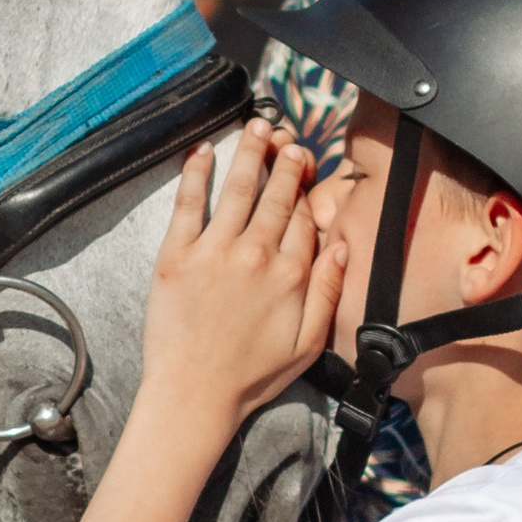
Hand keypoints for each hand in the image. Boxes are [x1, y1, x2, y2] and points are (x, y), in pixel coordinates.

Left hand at [141, 121, 345, 434]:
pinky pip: (190, 202)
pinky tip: (204, 150)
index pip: (305, 218)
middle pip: (277, 194)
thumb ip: (329, 291)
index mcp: (292, 275)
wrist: (193, 394)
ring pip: (240, 188)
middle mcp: (257, 255)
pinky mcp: (177, 255)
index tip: (307, 170)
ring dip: (250, 152)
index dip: (307, 191)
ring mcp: (215, 252)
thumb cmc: (250, 377)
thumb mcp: (307, 343)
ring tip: (257, 126)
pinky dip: (198, 172)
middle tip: (288, 139)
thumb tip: (344, 246)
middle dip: (285, 160)